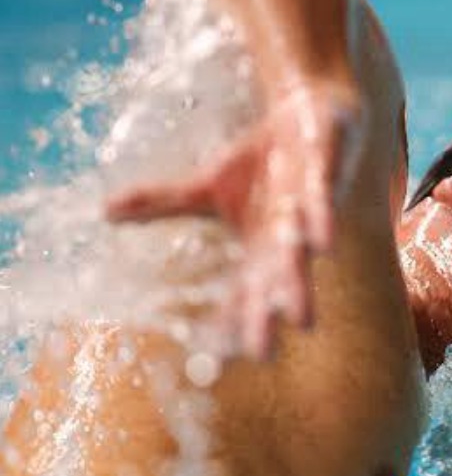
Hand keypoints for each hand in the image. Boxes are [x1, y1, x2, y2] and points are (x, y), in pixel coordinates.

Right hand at [106, 82, 366, 358]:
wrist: (311, 118)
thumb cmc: (263, 164)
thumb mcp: (208, 183)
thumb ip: (163, 202)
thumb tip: (103, 212)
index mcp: (258, 245)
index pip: (243, 290)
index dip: (234, 320)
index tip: (222, 357)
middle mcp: (285, 236)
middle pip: (274, 281)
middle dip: (268, 315)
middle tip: (264, 354)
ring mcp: (308, 209)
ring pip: (302, 249)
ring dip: (299, 281)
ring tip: (301, 320)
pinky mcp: (325, 176)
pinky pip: (323, 200)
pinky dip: (321, 220)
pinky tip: (324, 244)